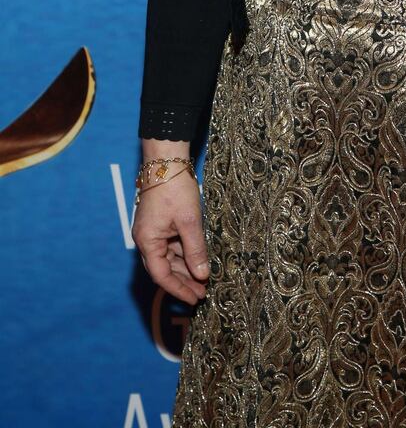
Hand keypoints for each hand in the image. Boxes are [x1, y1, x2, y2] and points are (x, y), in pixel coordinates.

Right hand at [132, 169, 208, 304]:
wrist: (167, 160)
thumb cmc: (175, 189)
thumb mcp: (190, 221)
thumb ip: (195, 249)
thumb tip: (202, 275)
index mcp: (148, 241)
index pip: (161, 275)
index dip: (178, 289)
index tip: (194, 298)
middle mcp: (146, 239)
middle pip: (164, 268)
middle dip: (183, 282)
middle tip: (203, 293)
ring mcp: (153, 231)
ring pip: (169, 257)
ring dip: (185, 269)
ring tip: (204, 280)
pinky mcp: (161, 223)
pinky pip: (172, 245)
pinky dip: (185, 254)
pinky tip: (198, 261)